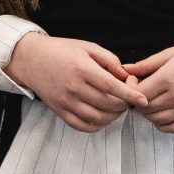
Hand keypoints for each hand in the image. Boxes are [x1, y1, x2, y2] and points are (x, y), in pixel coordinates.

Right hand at [4, 33, 144, 132]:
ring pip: (97, 118)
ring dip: (113, 116)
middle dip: (124, 105)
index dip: (130, 95)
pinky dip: (98, 125)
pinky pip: (83, 126)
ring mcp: (65, 102)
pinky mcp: (60, 111)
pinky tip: (103, 117)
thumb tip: (126, 77)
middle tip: (129, 100)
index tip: (143, 100)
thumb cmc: (61, 50)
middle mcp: (73, 87)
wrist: (31, 60)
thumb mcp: (87, 47)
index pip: (111, 86)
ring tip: (117, 108)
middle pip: (107, 104)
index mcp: (82, 69)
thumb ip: (109, 60)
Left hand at [122, 39, 173, 133]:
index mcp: (169, 77)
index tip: (133, 81)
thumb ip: (146, 65)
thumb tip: (124, 70)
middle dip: (137, 101)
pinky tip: (161, 112)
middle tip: (141, 90)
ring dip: (147, 112)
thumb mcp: (171, 53)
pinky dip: (160, 123)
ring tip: (150, 99)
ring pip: (155, 119)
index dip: (130, 89)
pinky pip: (170, 128)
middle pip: (144, 108)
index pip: (138, 93)